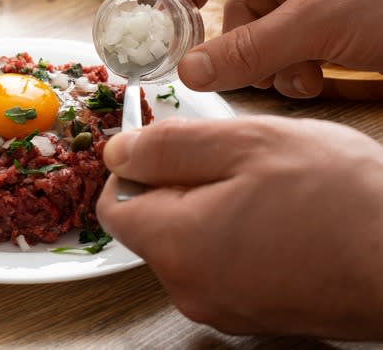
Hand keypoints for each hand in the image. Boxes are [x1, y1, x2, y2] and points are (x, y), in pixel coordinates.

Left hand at [95, 117, 382, 338]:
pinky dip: (232, 236)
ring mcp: (221, 307)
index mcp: (177, 246)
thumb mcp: (248, 144)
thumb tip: (117, 152)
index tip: (167, 145)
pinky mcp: (252, 314)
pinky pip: (218, 266)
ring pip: (186, 244)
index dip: (133, 168)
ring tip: (265, 188)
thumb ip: (170, 147)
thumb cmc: (344, 201)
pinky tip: (278, 217)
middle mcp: (189, 288)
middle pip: (150, 226)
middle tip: (233, 160)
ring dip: (209, 208)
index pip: (114, 206)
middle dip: (177, 185)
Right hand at [100, 0, 382, 97]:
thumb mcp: (320, 18)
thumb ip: (247, 47)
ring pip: (243, 21)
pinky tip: (310, 80)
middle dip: (195, 20)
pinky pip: (275, 42)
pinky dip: (281, 67)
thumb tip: (189, 73)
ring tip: (281, 76)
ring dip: (250, 57)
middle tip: (167, 50)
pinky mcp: (319, 16)